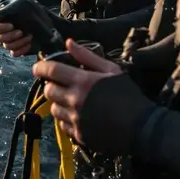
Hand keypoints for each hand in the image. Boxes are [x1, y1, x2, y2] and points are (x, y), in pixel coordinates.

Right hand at [0, 9, 34, 56]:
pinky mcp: (15, 49)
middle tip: (20, 31)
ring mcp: (7, 42)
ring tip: (29, 35)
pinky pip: (15, 53)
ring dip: (19, 42)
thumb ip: (0, 9)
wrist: (36, 17)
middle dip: (11, 36)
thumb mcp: (14, 5)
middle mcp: (0, 33)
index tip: (11, 25)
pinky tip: (29, 43)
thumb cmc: (23, 9)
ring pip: (8, 46)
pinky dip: (22, 49)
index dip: (0, 28)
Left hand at [32, 40, 155, 155]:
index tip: (37, 68)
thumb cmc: (128, 95)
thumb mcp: (111, 70)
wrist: (142, 128)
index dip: (40, 67)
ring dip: (58, 103)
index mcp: (83, 81)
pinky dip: (66, 119)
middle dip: (51, 85)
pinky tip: (78, 115)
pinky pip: (62, 125)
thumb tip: (68, 43)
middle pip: (48, 90)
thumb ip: (87, 56)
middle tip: (60, 84)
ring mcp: (76, 120)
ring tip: (71, 100)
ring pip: (54, 109)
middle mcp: (75, 101)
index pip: (51, 71)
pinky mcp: (79, 136)